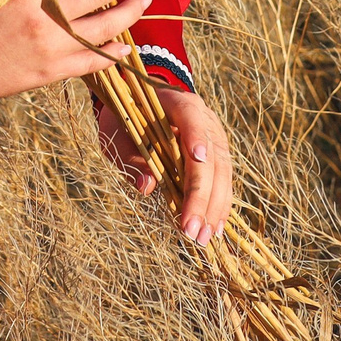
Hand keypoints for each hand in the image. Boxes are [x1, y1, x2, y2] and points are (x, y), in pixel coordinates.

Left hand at [94, 82, 232, 243]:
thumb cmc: (126, 121)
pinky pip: (223, 182)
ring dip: (213, 208)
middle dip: (202, 195)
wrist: (140, 107)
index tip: (198, 159)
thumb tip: (147, 187)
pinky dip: (218, 206)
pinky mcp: (218, 156)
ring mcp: (215, 138)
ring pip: (222, 173)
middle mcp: (205, 119)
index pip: (191, 116)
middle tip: (191, 229)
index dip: (196, 135)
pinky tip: (213, 228)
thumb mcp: (118, 134)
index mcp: (178, 103)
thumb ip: (130, 156)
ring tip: (203, 238)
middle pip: (211, 156)